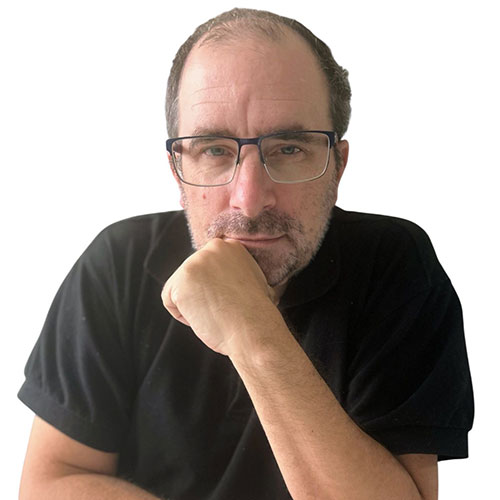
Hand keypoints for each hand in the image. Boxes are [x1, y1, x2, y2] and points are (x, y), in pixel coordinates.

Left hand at [161, 238, 278, 355]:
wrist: (253, 329)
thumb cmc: (255, 315)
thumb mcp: (252, 280)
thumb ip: (232, 271)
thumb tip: (218, 279)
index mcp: (230, 246)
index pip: (206, 268)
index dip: (216, 289)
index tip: (230, 300)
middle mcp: (212, 248)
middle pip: (192, 276)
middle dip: (203, 295)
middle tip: (224, 308)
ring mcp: (195, 262)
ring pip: (180, 288)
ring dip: (194, 305)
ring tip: (217, 312)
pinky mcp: (181, 280)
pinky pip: (170, 302)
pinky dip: (184, 316)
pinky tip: (205, 316)